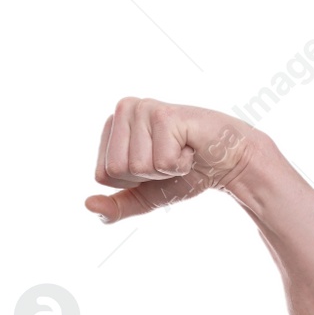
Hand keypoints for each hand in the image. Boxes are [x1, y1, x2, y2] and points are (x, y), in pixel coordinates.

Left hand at [85, 98, 259, 223]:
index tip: (154, 164)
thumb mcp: (143, 196)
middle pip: (115, 170)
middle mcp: (124, 109)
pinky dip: (180, 164)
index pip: (102, 175)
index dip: (131, 181)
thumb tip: (88, 205)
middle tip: (170, 157)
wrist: (226, 162)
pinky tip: (191, 147)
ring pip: (136, 166)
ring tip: (181, 150)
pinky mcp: (165, 114)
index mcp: (112, 125)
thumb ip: (116, 206)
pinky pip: (160, 162)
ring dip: (164, 169)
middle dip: (147, 175)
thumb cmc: (184, 174)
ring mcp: (143, 108)